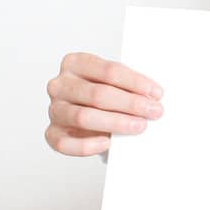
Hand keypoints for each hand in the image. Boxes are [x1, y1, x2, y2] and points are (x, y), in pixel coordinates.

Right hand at [44, 51, 164, 156]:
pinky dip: (87, 145)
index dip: (135, 83)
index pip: (109, 70)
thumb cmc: (104, 96)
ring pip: (84, 117)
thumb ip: (127, 85)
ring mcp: (54, 109)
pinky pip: (65, 143)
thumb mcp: (113, 83)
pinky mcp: (52, 133)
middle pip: (98, 94)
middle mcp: (60, 85)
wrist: (89, 118)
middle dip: (130, 103)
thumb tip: (153, 96)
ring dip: (116, 123)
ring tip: (139, 126)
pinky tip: (107, 143)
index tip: (156, 94)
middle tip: (154, 111)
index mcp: (75, 63)